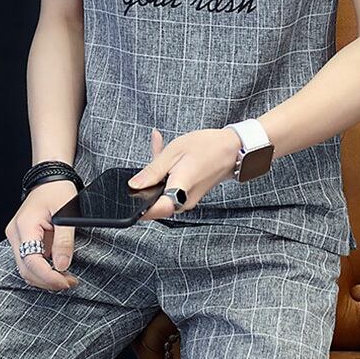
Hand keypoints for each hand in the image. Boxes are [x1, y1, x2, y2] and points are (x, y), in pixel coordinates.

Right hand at [4, 179, 81, 289]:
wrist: (50, 179)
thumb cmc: (58, 191)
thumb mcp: (67, 213)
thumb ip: (64, 241)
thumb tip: (61, 266)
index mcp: (24, 226)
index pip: (31, 262)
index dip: (48, 277)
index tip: (66, 282)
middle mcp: (15, 234)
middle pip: (26, 270)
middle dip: (48, 281)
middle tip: (70, 282)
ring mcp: (17, 237)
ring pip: (26, 268)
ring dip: (45, 278)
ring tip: (67, 278)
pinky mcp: (22, 239)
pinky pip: (29, 261)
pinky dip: (43, 270)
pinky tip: (59, 271)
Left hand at [127, 127, 241, 219]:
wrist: (232, 149)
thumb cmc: (206, 148)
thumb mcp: (174, 153)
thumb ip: (152, 171)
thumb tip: (133, 185)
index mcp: (179, 191)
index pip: (154, 211)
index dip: (138, 208)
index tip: (127, 199)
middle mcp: (183, 201)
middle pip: (154, 200)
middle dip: (146, 182)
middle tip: (147, 162)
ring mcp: (186, 199)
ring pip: (161, 191)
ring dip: (156, 173)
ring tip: (160, 148)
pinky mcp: (187, 194)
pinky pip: (170, 187)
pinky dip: (165, 172)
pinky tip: (165, 152)